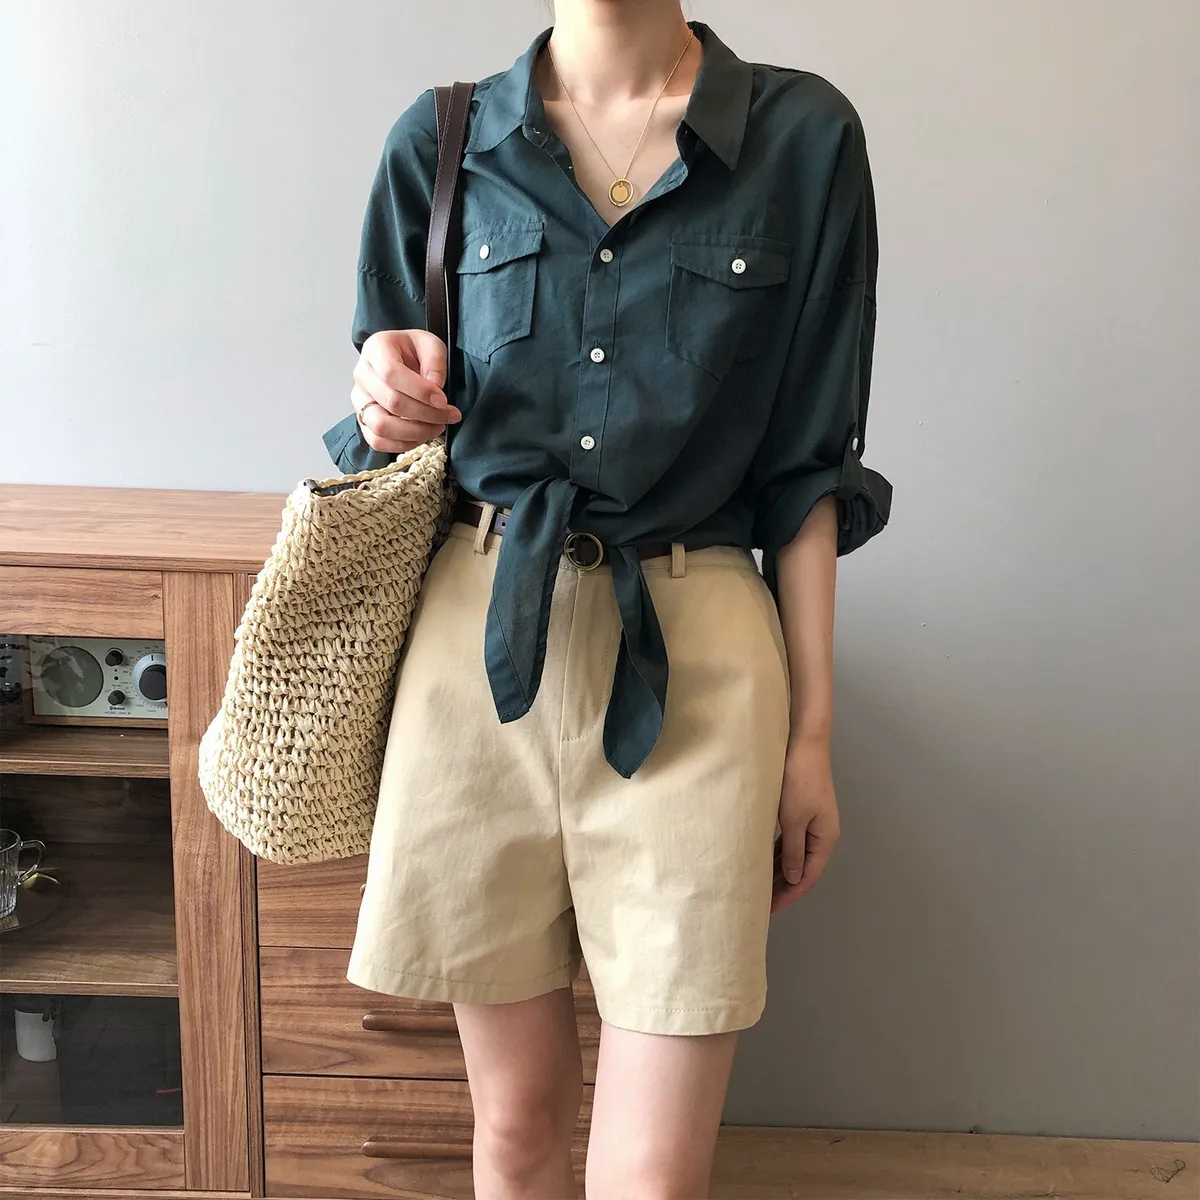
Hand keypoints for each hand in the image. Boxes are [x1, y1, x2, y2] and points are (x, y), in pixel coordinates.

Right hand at [351, 329, 462, 453]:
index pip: (391, 373)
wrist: (399, 358)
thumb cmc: (413, 351)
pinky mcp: (363, 420)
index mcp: (376, 349)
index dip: (420, 390)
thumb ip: (435, 360)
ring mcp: (360, 400)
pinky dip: (403, 444)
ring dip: (415, 432)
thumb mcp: (430, 344)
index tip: (443, 400)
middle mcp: (362, 374)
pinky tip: (423, 436)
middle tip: (450, 415)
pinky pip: (377, 441)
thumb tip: (435, 385)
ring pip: (381, 426)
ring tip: (438, 427)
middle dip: (426, 414)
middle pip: (391, 402)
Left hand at [771, 734, 840, 913]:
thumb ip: (793, 850)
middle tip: (761, 902)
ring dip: (780, 870)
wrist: (804, 744)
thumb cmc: (799, 779)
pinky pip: (791, 840)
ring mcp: (814, 822)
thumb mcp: (793, 819)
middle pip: (803, 868)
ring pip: (795, 855)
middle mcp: (823, 833)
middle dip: (783, 886)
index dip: (789, 895)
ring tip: (760, 886)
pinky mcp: (803, 811)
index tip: (770, 908)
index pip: (808, 877)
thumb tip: (794, 877)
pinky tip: (763, 859)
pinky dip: (778, 853)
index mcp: (825, 838)